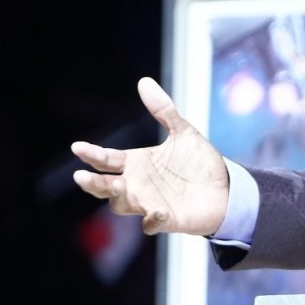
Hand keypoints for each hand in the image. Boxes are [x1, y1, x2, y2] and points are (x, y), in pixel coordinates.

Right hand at [72, 77, 230, 235]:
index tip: (78, 147)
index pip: (106, 159)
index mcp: (136, 164)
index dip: (91, 154)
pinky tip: (158, 212)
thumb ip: (163, 110)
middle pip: (104, 186)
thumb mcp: (182, 132)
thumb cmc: (199, 162)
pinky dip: (152, 220)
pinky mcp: (166, 219)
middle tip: (81, 176)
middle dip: (92, 182)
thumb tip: (143, 81)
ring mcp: (149, 203)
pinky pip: (152, 224)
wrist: (226, 188)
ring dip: (117, 197)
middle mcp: (136, 185)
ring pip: (121, 204)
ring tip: (118, 186)